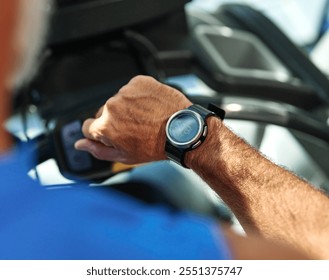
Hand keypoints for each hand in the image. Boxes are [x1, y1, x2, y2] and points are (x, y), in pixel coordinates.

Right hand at [75, 75, 191, 163]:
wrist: (181, 131)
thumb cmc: (156, 146)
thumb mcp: (124, 156)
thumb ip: (98, 150)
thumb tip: (80, 144)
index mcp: (105, 126)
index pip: (88, 127)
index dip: (101, 133)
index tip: (113, 134)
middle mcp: (112, 106)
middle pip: (103, 112)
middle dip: (114, 120)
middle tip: (133, 128)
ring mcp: (126, 92)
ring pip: (119, 100)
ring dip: (127, 107)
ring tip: (145, 118)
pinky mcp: (139, 82)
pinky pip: (132, 89)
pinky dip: (138, 96)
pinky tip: (150, 107)